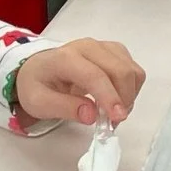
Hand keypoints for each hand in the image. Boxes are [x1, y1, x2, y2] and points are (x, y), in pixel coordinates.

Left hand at [14, 38, 146, 126]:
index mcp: (65, 57)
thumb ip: (65, 108)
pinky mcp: (115, 52)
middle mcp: (88, 47)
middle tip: (112, 123)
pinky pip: (134, 70)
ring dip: (129, 95)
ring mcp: (104, 47)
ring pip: (131, 70)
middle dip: (123, 99)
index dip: (109, 97)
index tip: (116, 118)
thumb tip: (92, 115)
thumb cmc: (37, 85)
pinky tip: (117, 100)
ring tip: (112, 112)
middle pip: (119, 71)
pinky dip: (131, 89)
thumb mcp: (39, 103)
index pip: (95, 75)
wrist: (38, 69)